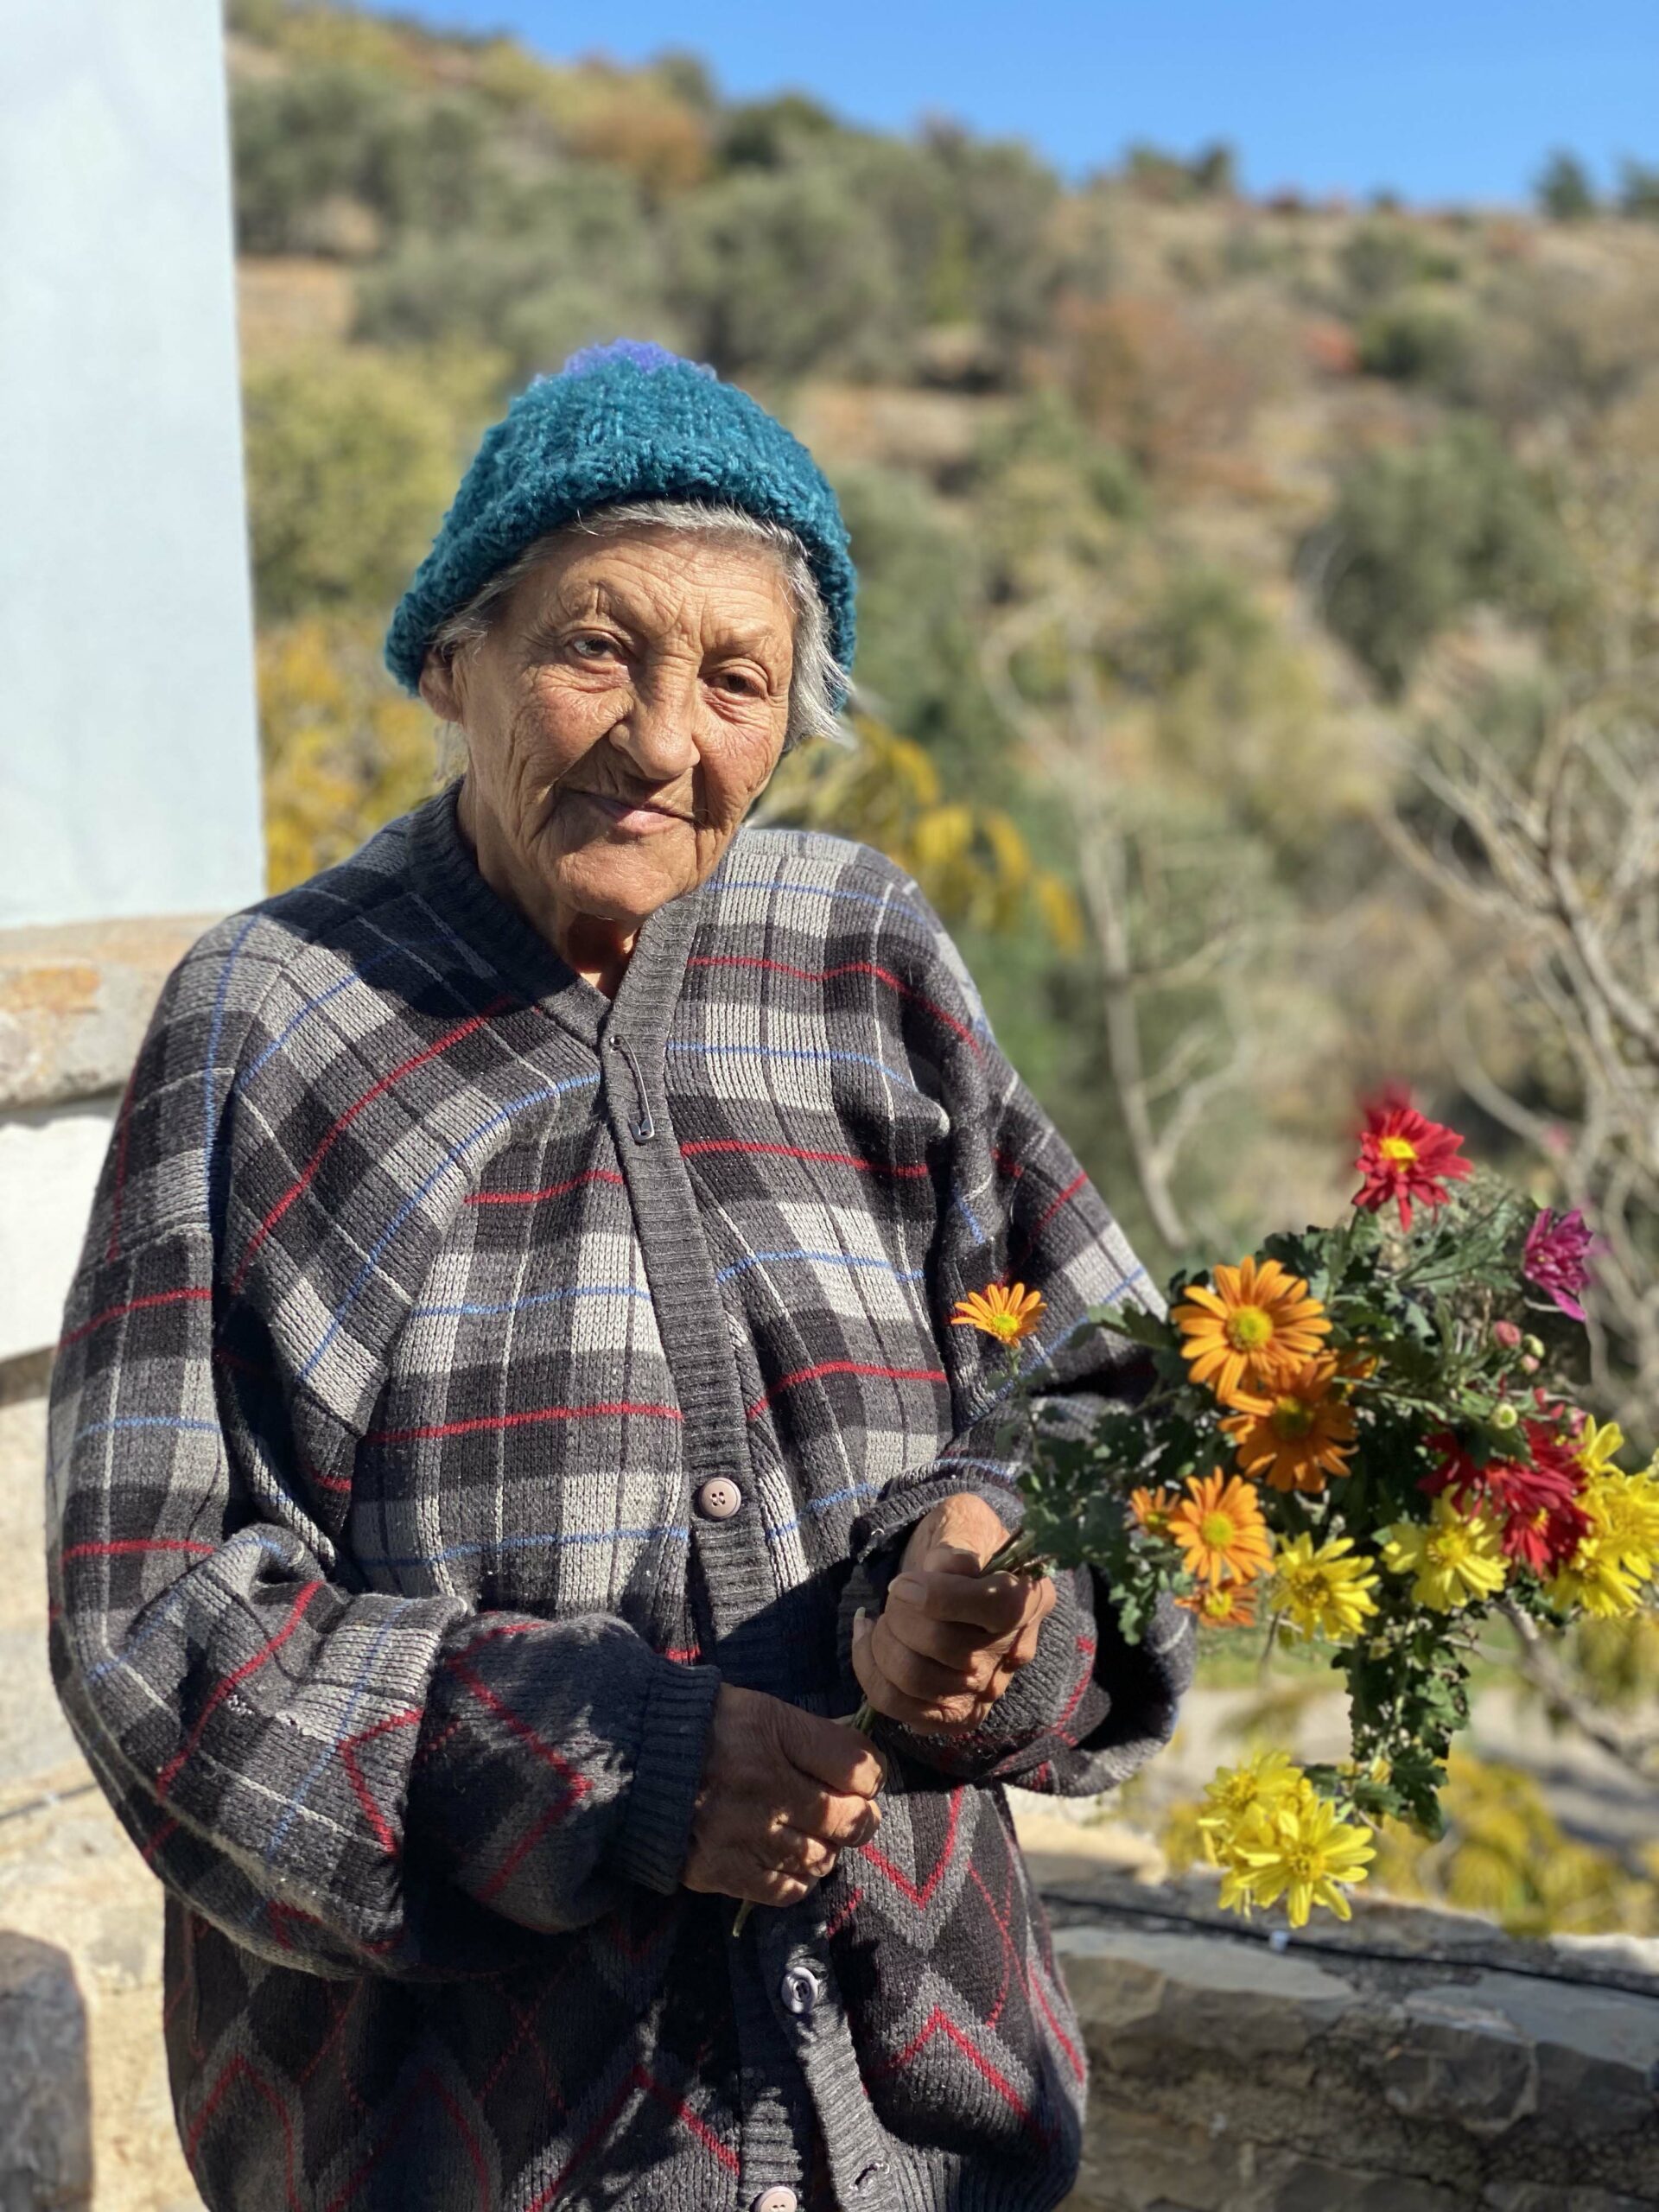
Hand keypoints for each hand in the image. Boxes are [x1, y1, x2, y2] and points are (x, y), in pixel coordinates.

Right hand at [682, 1685, 884, 1908]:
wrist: (628, 1759)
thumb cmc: (703, 1727)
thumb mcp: (760, 1710)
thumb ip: (810, 1736)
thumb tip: (860, 1766)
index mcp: (773, 1732)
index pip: (858, 1767)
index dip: (871, 1776)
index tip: (864, 1780)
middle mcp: (763, 1786)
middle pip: (847, 1820)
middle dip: (860, 1819)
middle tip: (854, 1816)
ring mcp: (742, 1833)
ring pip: (819, 1859)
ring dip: (825, 1849)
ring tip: (813, 1835)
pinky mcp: (719, 1870)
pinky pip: (784, 1890)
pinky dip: (796, 1879)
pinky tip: (788, 1861)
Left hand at [850, 1491, 1056, 1735]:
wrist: (947, 1570)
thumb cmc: (957, 1540)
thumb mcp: (963, 1519)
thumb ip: (959, 1540)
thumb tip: (946, 1570)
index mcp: (1029, 1597)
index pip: (998, 1607)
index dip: (941, 1596)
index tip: (903, 1581)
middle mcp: (1014, 1650)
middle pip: (947, 1647)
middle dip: (900, 1615)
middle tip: (894, 1594)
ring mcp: (988, 1688)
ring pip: (918, 1681)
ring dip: (882, 1644)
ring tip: (881, 1618)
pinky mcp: (957, 1712)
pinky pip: (903, 1709)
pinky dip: (870, 1673)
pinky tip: (868, 1640)